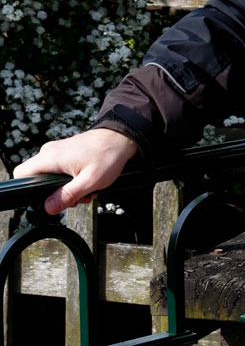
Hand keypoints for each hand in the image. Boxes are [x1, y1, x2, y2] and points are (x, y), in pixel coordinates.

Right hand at [12, 130, 138, 214]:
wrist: (121, 137)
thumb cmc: (108, 155)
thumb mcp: (90, 181)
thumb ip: (68, 195)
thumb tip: (49, 207)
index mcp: (50, 157)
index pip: (22, 174)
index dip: (29, 190)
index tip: (48, 198)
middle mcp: (49, 152)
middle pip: (38, 179)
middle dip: (56, 193)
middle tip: (78, 197)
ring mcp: (57, 152)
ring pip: (51, 177)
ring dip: (68, 188)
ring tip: (88, 189)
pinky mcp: (65, 153)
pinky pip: (60, 171)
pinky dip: (72, 180)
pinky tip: (88, 182)